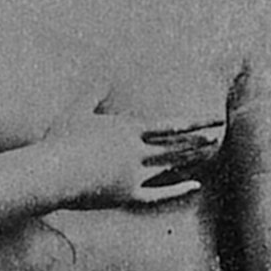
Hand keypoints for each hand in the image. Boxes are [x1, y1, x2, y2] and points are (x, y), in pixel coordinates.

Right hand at [45, 104, 225, 208]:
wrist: (53, 173)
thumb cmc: (61, 141)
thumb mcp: (76, 112)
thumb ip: (92, 94)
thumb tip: (102, 75)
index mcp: (128, 130)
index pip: (169, 125)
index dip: (193, 122)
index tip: (213, 118)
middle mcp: (137, 152)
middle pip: (174, 145)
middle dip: (197, 138)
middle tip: (217, 134)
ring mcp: (134, 175)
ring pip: (169, 166)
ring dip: (189, 158)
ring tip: (208, 153)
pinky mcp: (127, 195)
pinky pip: (158, 194)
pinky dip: (177, 189)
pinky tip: (193, 185)